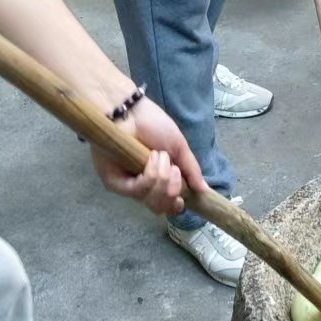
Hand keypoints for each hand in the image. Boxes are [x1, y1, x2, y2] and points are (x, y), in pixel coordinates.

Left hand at [89, 96, 209, 217]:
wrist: (131, 112)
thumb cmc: (154, 124)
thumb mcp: (178, 147)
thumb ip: (191, 170)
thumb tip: (204, 191)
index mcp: (159, 180)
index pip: (167, 206)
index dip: (176, 205)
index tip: (182, 198)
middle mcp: (143, 187)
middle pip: (162, 208)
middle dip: (173, 189)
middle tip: (174, 169)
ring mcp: (128, 186)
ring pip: (153, 201)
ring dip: (163, 177)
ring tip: (159, 155)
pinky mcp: (115, 183)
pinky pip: (139, 192)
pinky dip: (151, 175)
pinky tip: (150, 158)